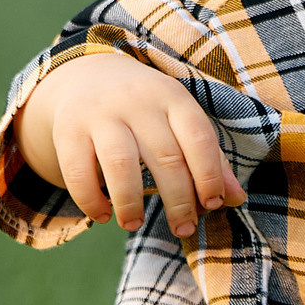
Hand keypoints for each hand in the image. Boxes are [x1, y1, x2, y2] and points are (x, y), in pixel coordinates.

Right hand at [15, 51, 246, 234]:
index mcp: (172, 97)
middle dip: (178, 201)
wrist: (86, 76)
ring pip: (120, 165)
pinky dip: (90, 200)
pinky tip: (102, 215)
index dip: (209, 176)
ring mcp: (100, 113)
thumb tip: (237, 199)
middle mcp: (137, 101)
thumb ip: (209, 159)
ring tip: (134, 225)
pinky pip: (78, 171)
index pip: (199, 137)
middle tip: (183, 229)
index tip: (211, 205)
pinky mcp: (68, 128)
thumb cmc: (147, 111)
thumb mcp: (180, 121)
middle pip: (165, 158)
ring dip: (130, 204)